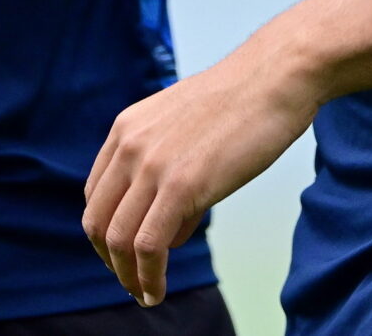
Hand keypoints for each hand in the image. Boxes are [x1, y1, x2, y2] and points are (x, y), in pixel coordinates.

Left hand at [82, 41, 321, 305]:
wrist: (275, 76)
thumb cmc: (243, 102)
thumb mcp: (186, 128)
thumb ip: (168, 172)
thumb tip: (169, 230)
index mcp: (126, 128)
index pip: (96, 194)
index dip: (105, 233)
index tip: (123, 256)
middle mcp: (129, 145)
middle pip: (97, 221)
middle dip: (109, 261)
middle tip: (130, 282)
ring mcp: (152, 165)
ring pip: (118, 239)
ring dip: (128, 276)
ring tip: (146, 294)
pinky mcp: (181, 185)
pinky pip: (149, 245)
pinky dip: (148, 277)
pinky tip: (157, 291)